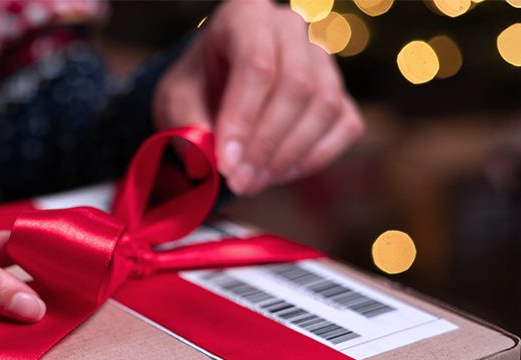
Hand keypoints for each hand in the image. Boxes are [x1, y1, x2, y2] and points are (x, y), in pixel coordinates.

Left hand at [153, 0, 364, 195]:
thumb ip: (190, 129)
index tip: (226, 164)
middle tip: (239, 182)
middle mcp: (291, 29)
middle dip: (266, 145)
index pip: (257, 64)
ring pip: (325, 106)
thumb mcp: (176, 104)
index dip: (243, 119)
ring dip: (289, 156)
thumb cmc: (194, 91)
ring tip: (252, 182)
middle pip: (296, 85)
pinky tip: (277, 174)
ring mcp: (322, 58)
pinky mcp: (341, 92)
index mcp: (245, 15)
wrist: (212, 92)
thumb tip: (214, 163)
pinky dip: (313, 158)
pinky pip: (344, 126)